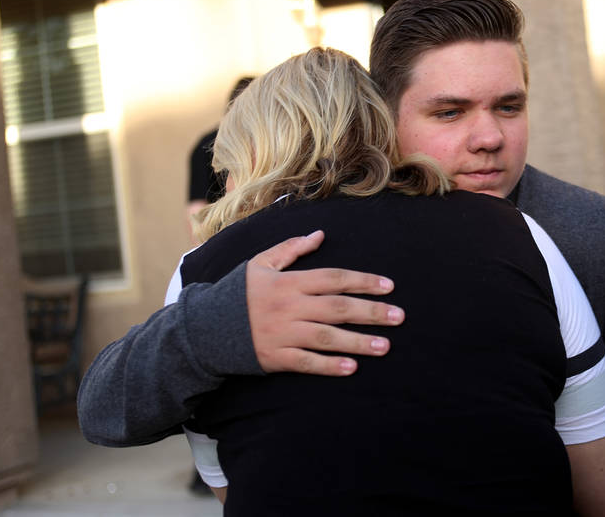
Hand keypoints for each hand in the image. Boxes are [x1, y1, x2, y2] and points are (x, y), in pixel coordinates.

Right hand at [246, 230, 403, 374]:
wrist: (205, 327)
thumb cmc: (239, 292)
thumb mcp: (261, 263)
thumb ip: (291, 249)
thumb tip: (320, 235)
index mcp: (289, 282)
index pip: (334, 279)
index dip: (363, 281)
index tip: (388, 286)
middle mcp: (290, 307)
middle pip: (338, 308)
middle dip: (371, 312)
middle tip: (399, 317)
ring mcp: (283, 333)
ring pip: (327, 337)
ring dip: (358, 342)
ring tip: (385, 346)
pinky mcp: (275, 357)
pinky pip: (306, 363)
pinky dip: (328, 366)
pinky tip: (351, 368)